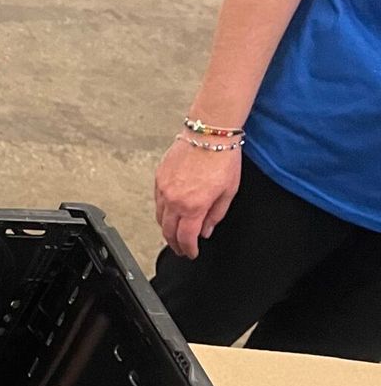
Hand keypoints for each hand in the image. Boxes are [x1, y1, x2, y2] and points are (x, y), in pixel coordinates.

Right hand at [154, 139, 241, 258]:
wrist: (209, 133)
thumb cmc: (222, 157)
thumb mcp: (228, 191)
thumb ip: (216, 215)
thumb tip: (206, 230)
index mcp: (193, 206)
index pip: (186, 238)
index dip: (188, 249)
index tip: (191, 253)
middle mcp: (174, 200)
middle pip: (168, 232)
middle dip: (175, 244)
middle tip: (181, 249)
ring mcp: (163, 190)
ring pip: (160, 219)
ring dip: (167, 229)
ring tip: (175, 232)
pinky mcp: (158, 179)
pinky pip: (157, 203)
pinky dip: (164, 212)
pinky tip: (171, 212)